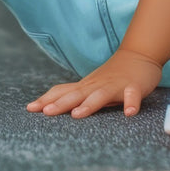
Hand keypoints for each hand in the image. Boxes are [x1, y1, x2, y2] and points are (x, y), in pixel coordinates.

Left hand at [26, 48, 161, 118]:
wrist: (139, 55)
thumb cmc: (111, 75)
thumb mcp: (89, 85)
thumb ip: (71, 94)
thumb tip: (44, 105)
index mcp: (86, 86)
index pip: (63, 92)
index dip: (47, 100)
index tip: (30, 108)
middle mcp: (97, 85)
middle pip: (77, 95)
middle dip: (61, 104)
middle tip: (46, 112)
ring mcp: (115, 86)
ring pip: (101, 95)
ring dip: (89, 105)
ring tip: (78, 115)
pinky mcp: (134, 87)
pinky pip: (132, 96)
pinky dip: (131, 103)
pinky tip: (129, 112)